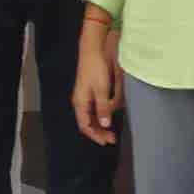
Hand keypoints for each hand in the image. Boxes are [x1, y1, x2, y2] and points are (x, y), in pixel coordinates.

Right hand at [73, 31, 123, 145]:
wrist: (93, 51)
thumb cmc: (96, 69)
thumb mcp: (101, 90)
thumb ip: (103, 108)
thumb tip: (105, 124)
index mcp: (80, 102)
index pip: (85, 125)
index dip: (95, 136)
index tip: (106, 142)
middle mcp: (80, 101)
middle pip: (87, 123)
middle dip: (99, 132)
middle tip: (112, 139)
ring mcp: (84, 97)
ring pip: (91, 117)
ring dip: (100, 125)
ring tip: (112, 131)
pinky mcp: (89, 92)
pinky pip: (93, 110)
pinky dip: (101, 116)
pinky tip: (108, 117)